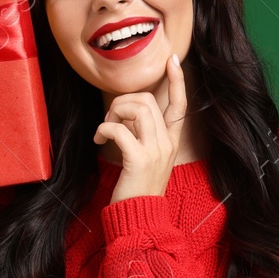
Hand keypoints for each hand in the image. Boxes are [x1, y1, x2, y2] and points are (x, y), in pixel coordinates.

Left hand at [95, 52, 188, 202]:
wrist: (140, 217)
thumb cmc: (138, 187)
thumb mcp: (146, 157)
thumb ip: (142, 135)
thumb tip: (126, 113)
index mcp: (171, 141)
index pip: (180, 104)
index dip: (177, 80)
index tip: (172, 60)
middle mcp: (167, 143)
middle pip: (148, 100)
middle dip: (123, 102)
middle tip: (110, 121)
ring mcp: (155, 151)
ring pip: (137, 108)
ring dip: (114, 113)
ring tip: (105, 129)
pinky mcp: (139, 159)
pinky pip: (119, 129)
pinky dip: (104, 128)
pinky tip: (98, 138)